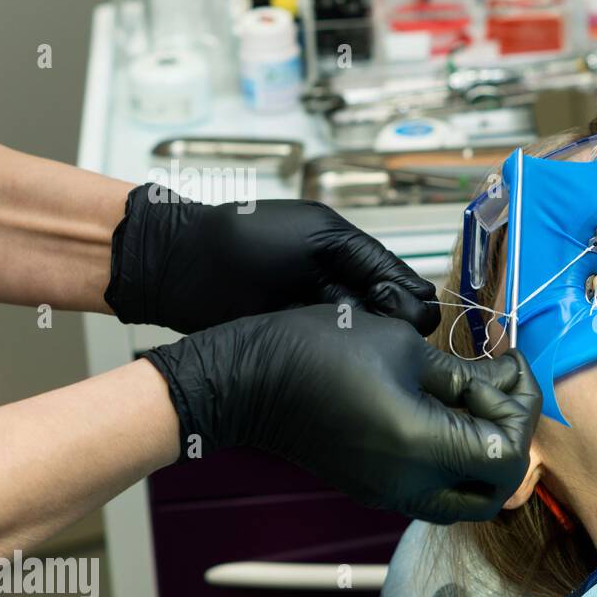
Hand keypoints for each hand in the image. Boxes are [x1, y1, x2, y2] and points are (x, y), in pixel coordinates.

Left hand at [105, 183, 438, 334]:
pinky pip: (336, 359)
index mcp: (354, 258)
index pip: (407, 288)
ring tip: (349, 343)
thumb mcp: (321, 235)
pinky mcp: (300, 348)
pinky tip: (337, 360)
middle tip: (369, 328)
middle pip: (393, 320)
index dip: (411, 304)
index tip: (404, 317)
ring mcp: (322, 321)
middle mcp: (343, 291)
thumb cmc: (246, 237)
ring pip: (368, 343)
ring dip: (366, 345)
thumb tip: (417, 297)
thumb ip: (372, 261)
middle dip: (390, 326)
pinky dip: (341, 360)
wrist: (179, 265)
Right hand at [143, 305, 541, 520]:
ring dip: (487, 458)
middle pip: (496, 491)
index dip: (523, 410)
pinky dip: (456, 462)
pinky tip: (447, 414)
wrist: (249, 381)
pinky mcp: (375, 490)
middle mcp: (410, 484)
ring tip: (478, 404)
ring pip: (467, 498)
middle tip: (505, 393)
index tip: (513, 367)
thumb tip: (506, 379)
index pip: (508, 454)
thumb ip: (466, 374)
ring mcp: (390, 494)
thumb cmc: (319, 350)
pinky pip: (435, 491)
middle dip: (513, 441)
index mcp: (422, 447)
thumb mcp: (406, 346)